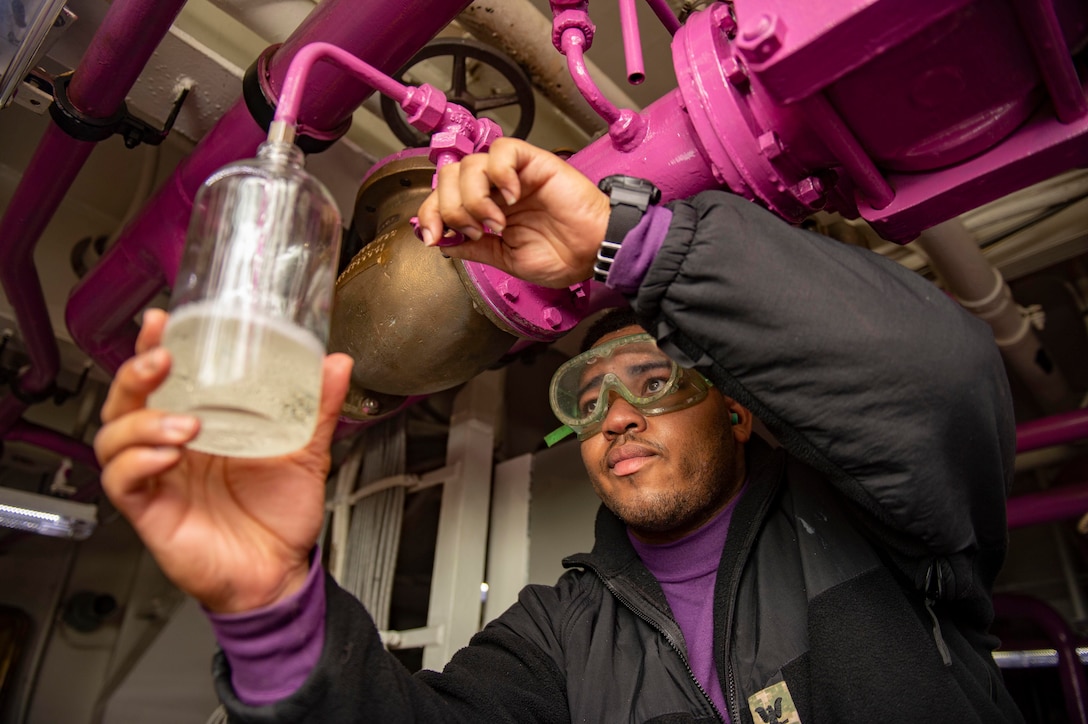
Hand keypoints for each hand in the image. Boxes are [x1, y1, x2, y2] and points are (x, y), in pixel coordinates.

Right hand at [95, 309, 353, 612]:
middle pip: (125, 400)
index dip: (152, 347)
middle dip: (135, 374)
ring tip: (184, 423)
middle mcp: (171, 447)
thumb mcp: (307, 454)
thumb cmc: (281, 515)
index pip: (163, 378)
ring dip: (143, 421)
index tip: (161, 321)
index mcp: (201, 424)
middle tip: (161, 360)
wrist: (280, 572)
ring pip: (114, 436)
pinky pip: (122, 481)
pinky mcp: (150, 511)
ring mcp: (157, 478)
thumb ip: (317, 409)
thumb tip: (336, 364)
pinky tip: (167, 457)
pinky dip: (138, 463)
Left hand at [416, 137, 610, 287]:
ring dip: (474, 198)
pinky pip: (502, 150)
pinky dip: (499, 172)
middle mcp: (495, 189)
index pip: (441, 198)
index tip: (433, 236)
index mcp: (486, 210)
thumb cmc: (562, 256)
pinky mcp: (534, 162)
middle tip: (476, 230)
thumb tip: (441, 242)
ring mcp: (513, 174)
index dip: (429, 213)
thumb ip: (474, 249)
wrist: (594, 253)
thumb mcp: (506, 260)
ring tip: (497, 221)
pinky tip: (511, 196)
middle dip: (450, 207)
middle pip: (448, 175)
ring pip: (469, 163)